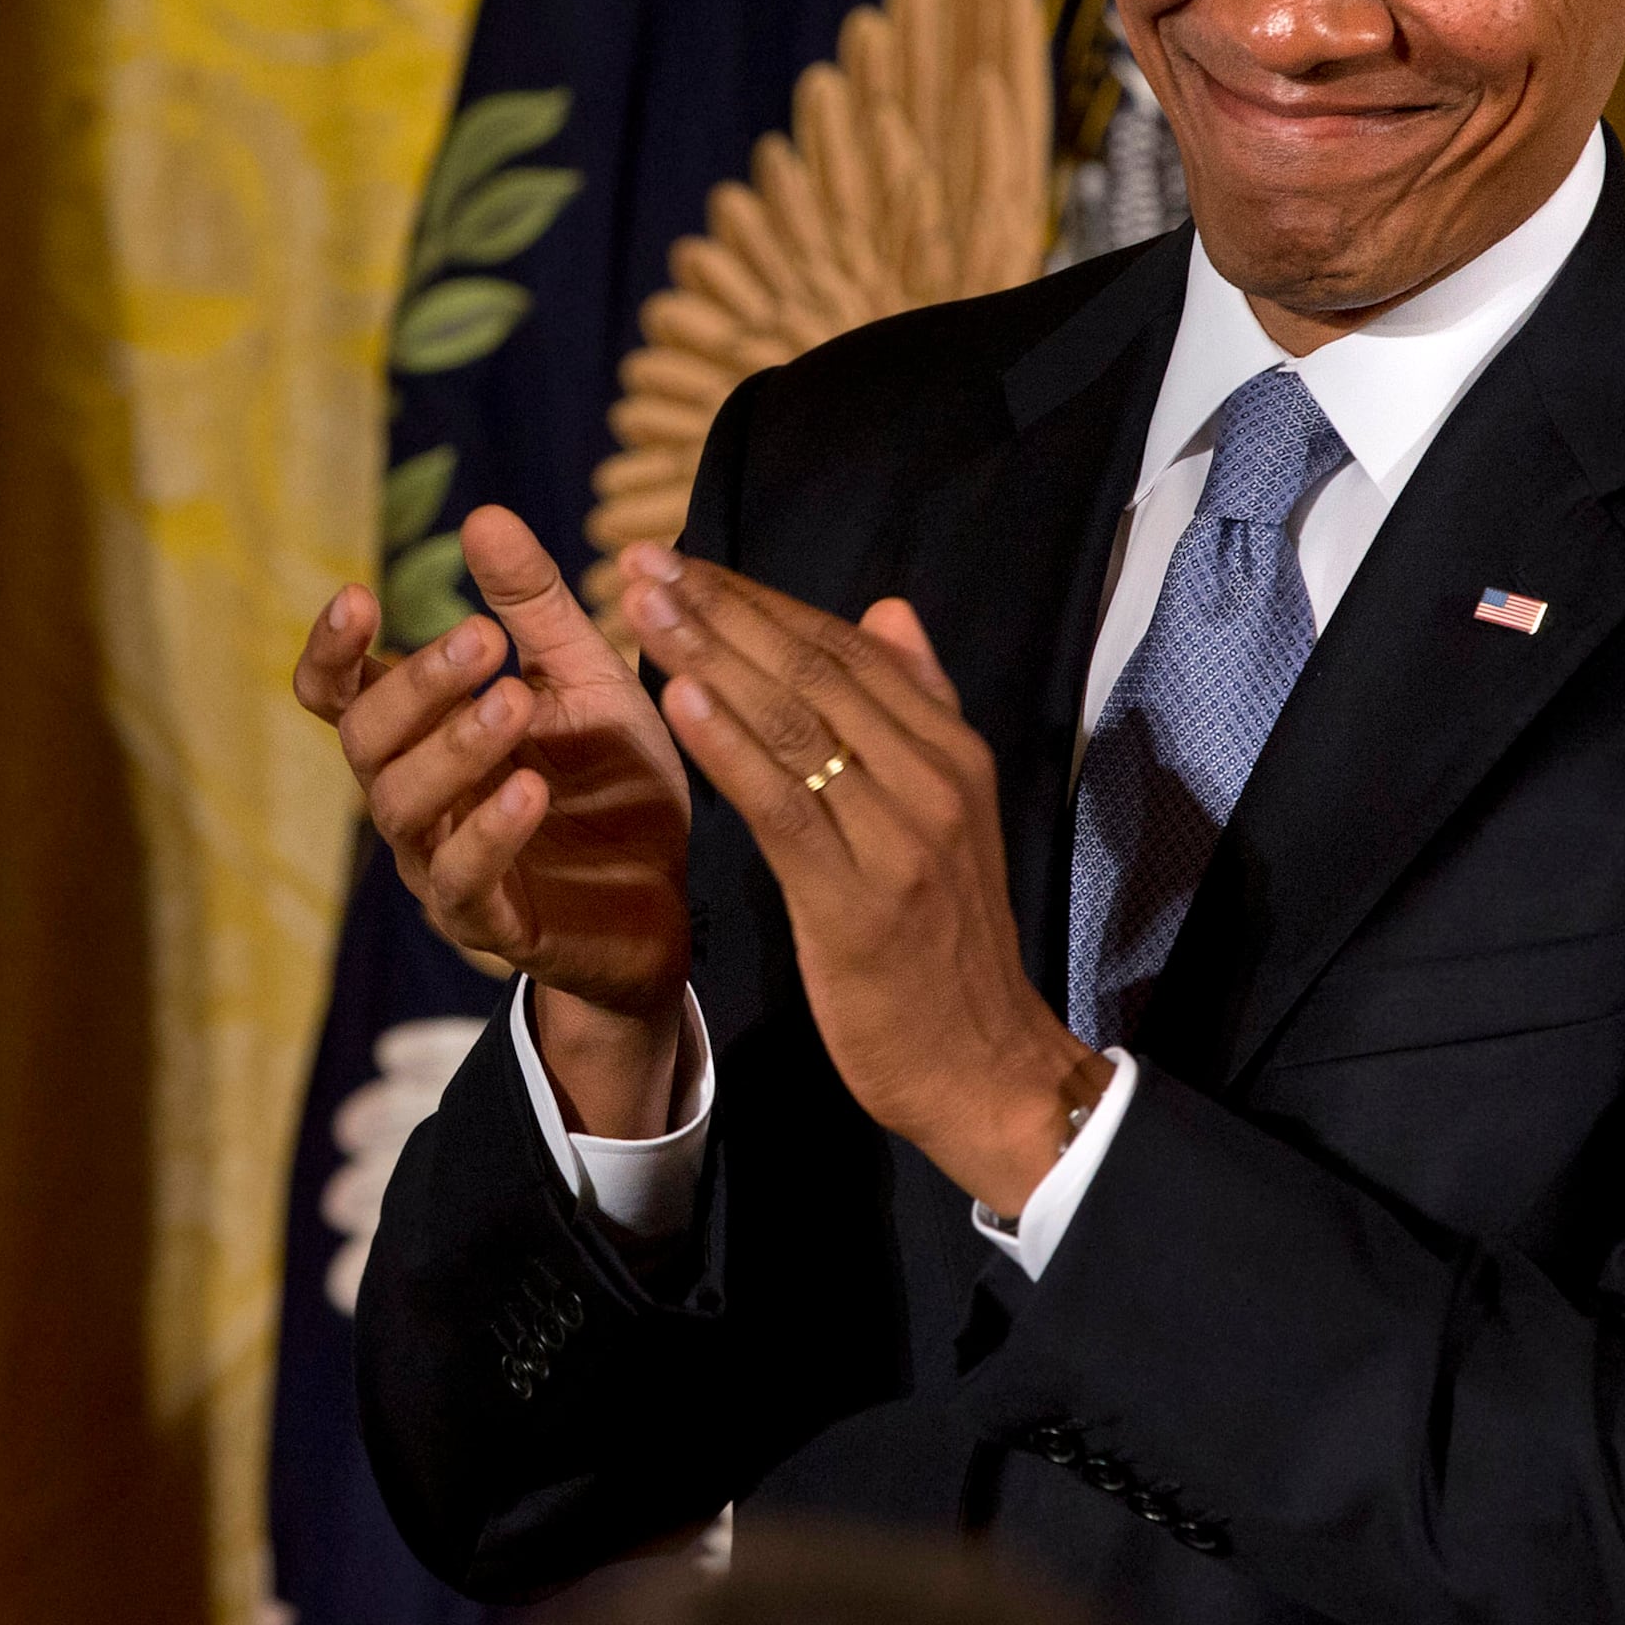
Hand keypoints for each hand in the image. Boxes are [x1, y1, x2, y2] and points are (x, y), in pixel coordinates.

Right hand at [295, 507, 694, 1133]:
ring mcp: (439, 863)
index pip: (339, 694)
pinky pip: (461, 879)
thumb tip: (482, 514)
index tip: (359, 596)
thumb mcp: (586, 677)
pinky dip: (491, 830)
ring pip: (400, 805)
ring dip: (452, 748)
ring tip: (514, 703)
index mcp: (422, 734)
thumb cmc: (613, 782)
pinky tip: (532, 787)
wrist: (673, 899)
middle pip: (364, 740)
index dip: (332, 650)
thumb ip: (535, 606)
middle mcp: (413, 796)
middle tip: (482, 638)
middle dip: (416, 685)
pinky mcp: (487, 923)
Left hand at [617, 543, 1106, 1218]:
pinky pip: (783, 806)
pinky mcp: (857, 900)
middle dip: (721, 609)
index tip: (681, 559)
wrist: (982, 1065)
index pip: (842, 648)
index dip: (757, 599)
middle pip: (812, 670)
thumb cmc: (942, 940)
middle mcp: (931, 778)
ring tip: (643, 603)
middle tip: (642, 559)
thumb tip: (888, 608)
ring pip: (794, 723)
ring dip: (710, 655)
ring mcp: (899, 837)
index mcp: (948, 750)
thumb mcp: (945, 810)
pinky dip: (728, 746)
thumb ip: (916, 706)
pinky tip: (675, 700)